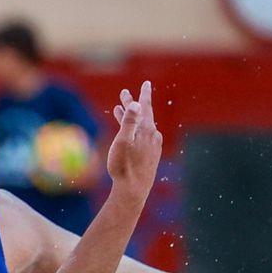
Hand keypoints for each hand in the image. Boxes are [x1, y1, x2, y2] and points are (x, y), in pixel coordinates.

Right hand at [105, 81, 162, 198]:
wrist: (133, 189)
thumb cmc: (124, 166)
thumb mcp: (122, 141)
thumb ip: (129, 121)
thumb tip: (136, 103)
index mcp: (146, 130)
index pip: (145, 106)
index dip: (144, 93)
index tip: (147, 83)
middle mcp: (153, 136)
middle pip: (142, 115)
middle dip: (132, 104)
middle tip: (124, 93)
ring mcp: (152, 146)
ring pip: (141, 126)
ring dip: (130, 117)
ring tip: (119, 111)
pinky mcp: (150, 155)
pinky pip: (142, 136)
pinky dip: (134, 129)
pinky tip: (131, 132)